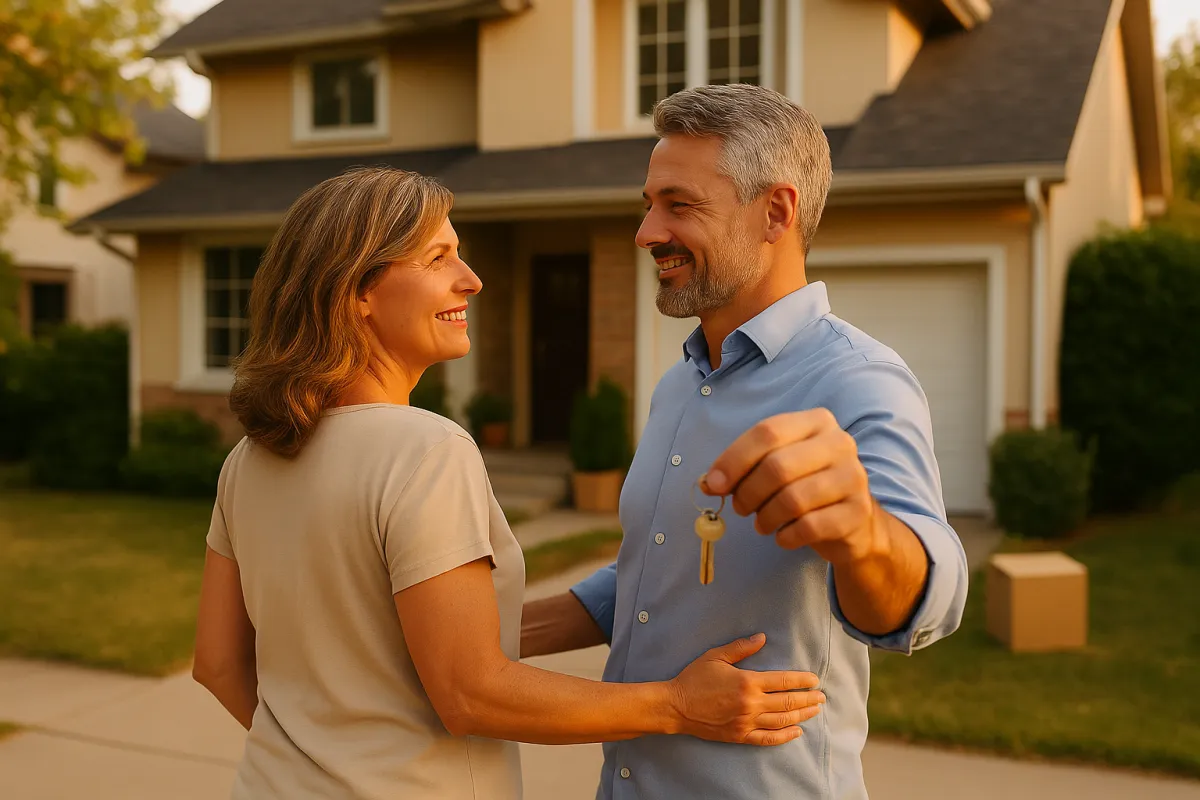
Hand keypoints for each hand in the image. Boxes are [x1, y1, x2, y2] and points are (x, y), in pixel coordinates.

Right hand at [667, 633, 823, 744]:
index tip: (814, 680)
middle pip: (788, 702)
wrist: (676, 706)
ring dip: (802, 715)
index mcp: (747, 682)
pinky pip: (768, 738)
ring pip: (782, 720)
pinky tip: (796, 731)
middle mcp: (751, 704)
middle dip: (808, 699)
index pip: (783, 681)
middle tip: (822, 697)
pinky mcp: (740, 736)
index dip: (802, 681)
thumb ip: (741, 648)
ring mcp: (746, 722)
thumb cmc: (694, 678)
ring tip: (815, 711)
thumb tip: (762, 638)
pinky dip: (785, 736)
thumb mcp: (716, 656)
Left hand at [702, 408, 881, 564]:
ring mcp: (853, 477)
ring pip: (792, 500)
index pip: (767, 432)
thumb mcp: (776, 466)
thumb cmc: (805, 486)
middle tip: (740, 508)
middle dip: (748, 493)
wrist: (854, 522)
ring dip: (766, 517)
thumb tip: (709, 483)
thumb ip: (743, 468)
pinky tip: (784, 536)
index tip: (714, 484)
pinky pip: (808, 527)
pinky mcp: (857, 513)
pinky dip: (786, 536)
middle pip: (777, 466)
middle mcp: (839, 443)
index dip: (734, 459)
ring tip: (762, 523)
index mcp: (816, 422)